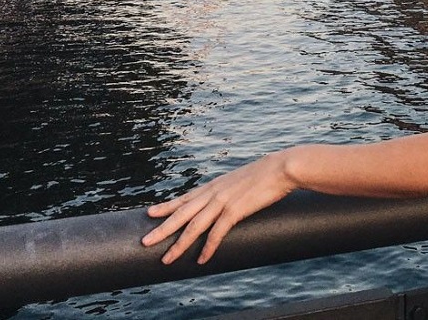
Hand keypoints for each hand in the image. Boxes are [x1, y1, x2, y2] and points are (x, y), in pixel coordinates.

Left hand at [142, 152, 295, 264]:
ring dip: (179, 244)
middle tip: (145, 241)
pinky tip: (202, 259)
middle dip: (162, 228)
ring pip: (194, 226)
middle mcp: (213, 193)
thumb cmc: (265, 174)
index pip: (184, 198)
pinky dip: (208, 247)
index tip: (149, 213)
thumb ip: (231, 190)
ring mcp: (223, 201)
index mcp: (214, 185)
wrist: (281, 168)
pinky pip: (217, 232)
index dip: (166, 206)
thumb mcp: (241, 180)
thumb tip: (230, 199)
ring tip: (167, 258)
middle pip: (182, 213)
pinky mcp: (235, 210)